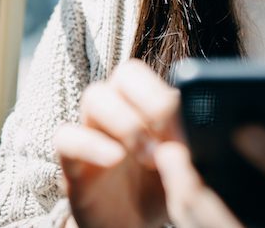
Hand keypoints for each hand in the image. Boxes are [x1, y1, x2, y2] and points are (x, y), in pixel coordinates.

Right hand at [54, 59, 181, 227]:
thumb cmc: (160, 190)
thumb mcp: (184, 168)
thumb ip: (191, 146)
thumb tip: (199, 126)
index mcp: (146, 105)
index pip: (152, 74)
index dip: (164, 94)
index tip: (182, 131)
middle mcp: (118, 111)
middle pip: (125, 74)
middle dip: (149, 100)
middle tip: (165, 137)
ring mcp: (93, 133)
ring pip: (95, 96)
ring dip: (125, 121)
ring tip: (147, 156)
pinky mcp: (72, 163)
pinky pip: (66, 137)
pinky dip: (90, 144)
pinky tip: (116, 159)